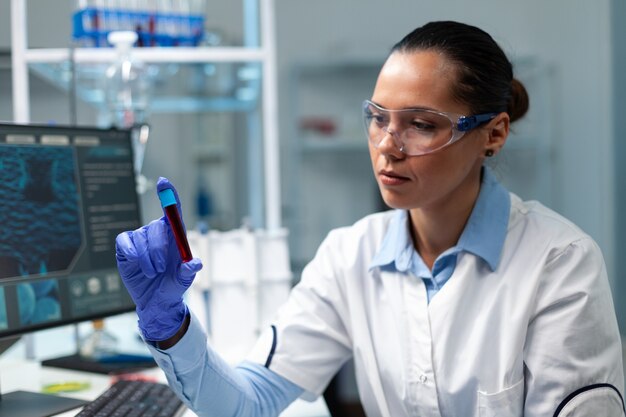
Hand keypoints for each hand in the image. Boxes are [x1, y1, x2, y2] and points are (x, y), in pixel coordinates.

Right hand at [115, 177, 201, 340]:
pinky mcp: (126, 246)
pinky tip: (134, 262)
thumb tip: (195, 263)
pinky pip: (125, 241)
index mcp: (176, 235)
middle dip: (158, 248)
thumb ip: (188, 271)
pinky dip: (131, 252)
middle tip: (159, 268)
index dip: (168, 194)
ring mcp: (141, 238)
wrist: (156, 301)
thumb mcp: (183, 280)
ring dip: (146, 257)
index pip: (173, 210)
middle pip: (157, 227)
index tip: (163, 182)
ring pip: (141, 237)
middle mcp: (158, 232)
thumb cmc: (173, 285)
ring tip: (152, 273)